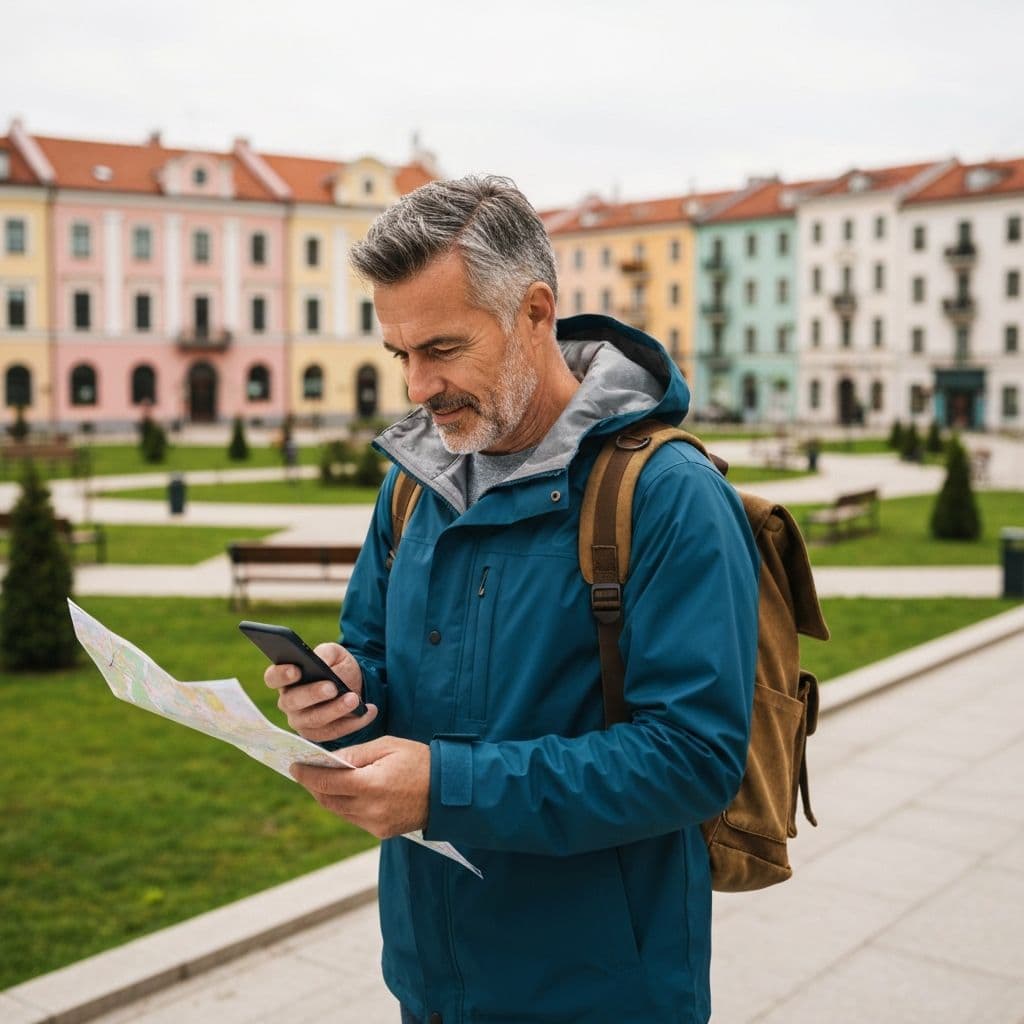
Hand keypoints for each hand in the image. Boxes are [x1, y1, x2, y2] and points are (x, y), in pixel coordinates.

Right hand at [264, 642, 378, 742]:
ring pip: (314, 720)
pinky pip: (333, 732)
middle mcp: (288, 702)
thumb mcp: (335, 654)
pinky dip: (353, 722)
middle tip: (332, 687)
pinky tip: (368, 711)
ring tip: (354, 699)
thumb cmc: (337, 667)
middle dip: (313, 694)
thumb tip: (321, 661)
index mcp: (286, 678)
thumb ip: (326, 653)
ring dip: (336, 710)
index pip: (273, 677)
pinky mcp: (318, 735)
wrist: (355, 684)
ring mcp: (301, 721)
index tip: (297, 670)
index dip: (281, 675)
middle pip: (293, 701)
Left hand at [290, 736, 430, 838]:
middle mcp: (369, 809)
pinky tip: (348, 792)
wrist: (449, 791)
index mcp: (370, 785)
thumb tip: (329, 761)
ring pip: (339, 811)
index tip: (295, 767)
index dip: (307, 775)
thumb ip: (356, 755)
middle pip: (328, 799)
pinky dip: (346, 805)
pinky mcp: (381, 832)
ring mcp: (375, 824)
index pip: (326, 782)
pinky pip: (354, 818)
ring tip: (325, 780)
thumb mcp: (388, 746)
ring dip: (328, 796)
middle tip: (306, 772)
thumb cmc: (419, 761)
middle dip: (314, 786)